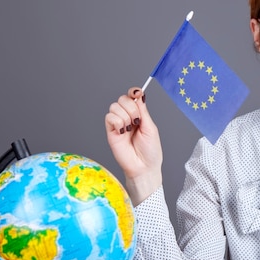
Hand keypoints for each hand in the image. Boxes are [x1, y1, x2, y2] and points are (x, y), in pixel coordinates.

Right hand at [105, 87, 162, 204]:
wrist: (143, 166)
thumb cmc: (150, 151)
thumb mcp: (150, 127)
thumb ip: (143, 111)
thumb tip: (139, 95)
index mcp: (139, 115)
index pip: (132, 97)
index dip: (133, 92)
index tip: (137, 93)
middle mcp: (127, 117)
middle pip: (122, 99)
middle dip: (131, 108)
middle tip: (137, 121)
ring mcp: (118, 124)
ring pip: (115, 106)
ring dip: (125, 116)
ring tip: (130, 129)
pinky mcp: (110, 131)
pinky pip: (109, 117)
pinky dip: (117, 122)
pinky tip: (122, 132)